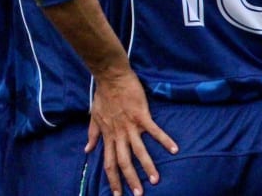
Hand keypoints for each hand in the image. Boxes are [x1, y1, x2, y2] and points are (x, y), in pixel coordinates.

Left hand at [89, 69, 176, 195]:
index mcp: (108, 136)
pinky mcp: (141, 115)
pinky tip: (174, 149)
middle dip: (130, 180)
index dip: (113, 179)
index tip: (117, 194)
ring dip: (147, 166)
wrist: (111, 77)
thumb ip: (92, 135)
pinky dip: (164, 140)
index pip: (109, 163)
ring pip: (138, 150)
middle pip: (123, 162)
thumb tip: (87, 150)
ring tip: (155, 180)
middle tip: (138, 195)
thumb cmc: (103, 96)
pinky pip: (154, 130)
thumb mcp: (93, 117)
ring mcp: (130, 125)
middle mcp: (118, 134)